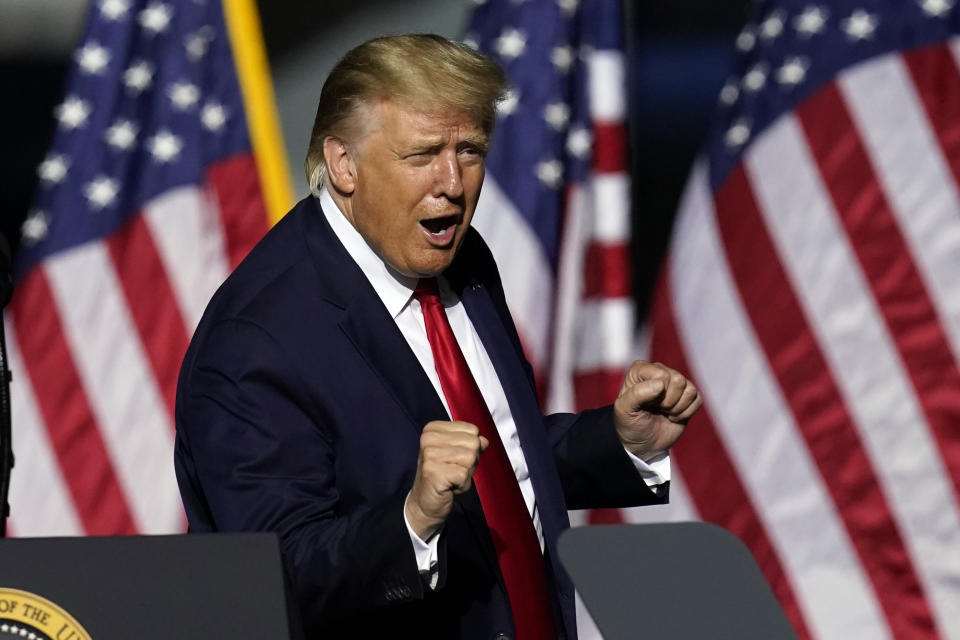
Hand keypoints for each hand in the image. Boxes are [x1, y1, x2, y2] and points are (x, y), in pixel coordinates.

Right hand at [405, 420, 488, 540]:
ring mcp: (429, 454)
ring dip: (466, 473)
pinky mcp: (433, 472)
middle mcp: (429, 438)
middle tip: (453, 471)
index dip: (470, 447)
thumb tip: (484, 440)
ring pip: (471, 457)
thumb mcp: (458, 454)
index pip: (472, 429)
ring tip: (452, 478)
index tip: (455, 459)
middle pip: (473, 442)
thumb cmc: (443, 477)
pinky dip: (463, 485)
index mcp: (433, 429)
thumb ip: (471, 443)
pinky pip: (464, 474)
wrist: (426, 504)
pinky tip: (450, 487)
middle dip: (470, 461)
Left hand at [613, 360, 700, 460]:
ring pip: (690, 389)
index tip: (646, 404)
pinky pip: (698, 399)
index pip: (661, 375)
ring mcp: (675, 382)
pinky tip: (672, 416)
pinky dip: (686, 413)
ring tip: (664, 412)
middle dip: (668, 402)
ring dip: (677, 408)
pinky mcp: (688, 395)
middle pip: (678, 380)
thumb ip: (636, 394)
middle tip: (656, 408)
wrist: (641, 442)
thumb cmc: (629, 423)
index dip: (657, 394)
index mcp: (640, 369)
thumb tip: (660, 385)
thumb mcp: (624, 410)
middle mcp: (659, 371)